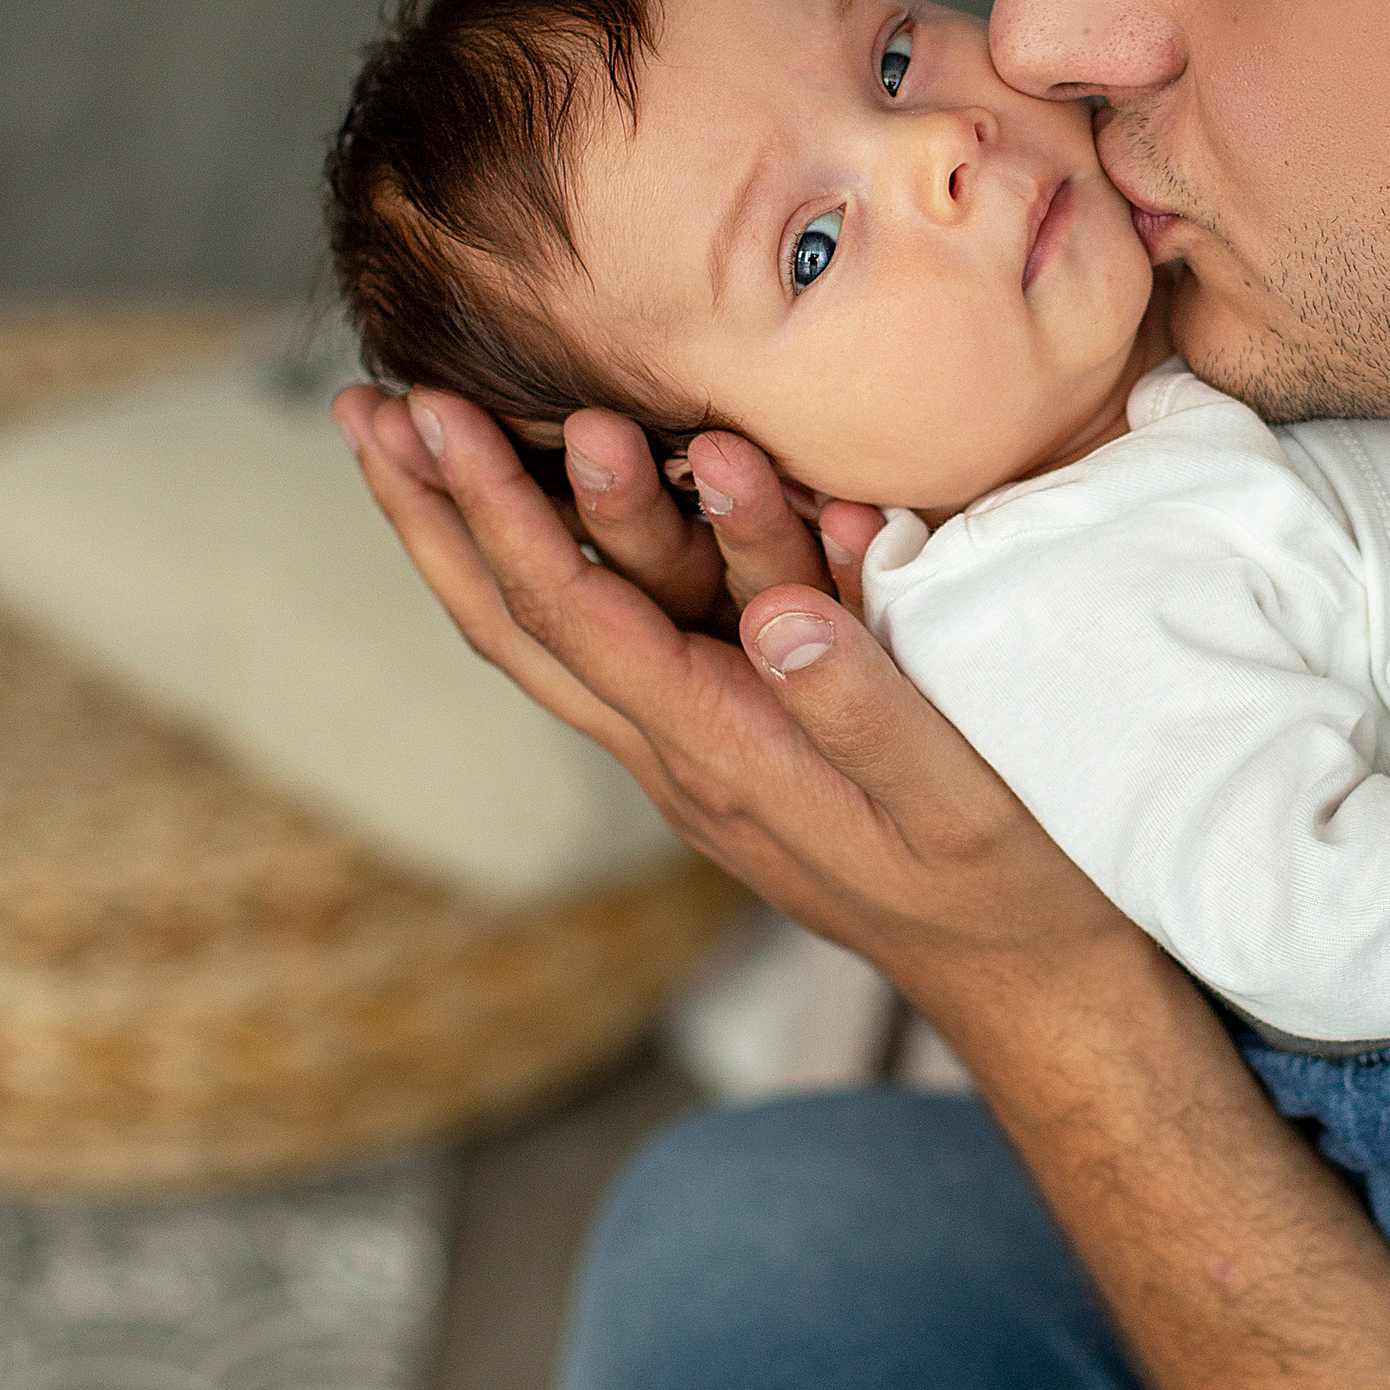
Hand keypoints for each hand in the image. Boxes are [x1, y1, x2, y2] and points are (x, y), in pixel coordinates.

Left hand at [330, 384, 1127, 1005]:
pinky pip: (599, 649)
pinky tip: (531, 523)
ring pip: (542, 641)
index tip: (434, 414)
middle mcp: (678, 755)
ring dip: (465, 540)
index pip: (575, 616)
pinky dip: (541, 570)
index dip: (496, 512)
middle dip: (434, 515)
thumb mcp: (958, 797)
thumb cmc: (1010, 883)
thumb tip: (773, 611)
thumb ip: (865, 706)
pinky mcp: (723, 748)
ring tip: (408, 445)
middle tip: (362, 409)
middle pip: (515, 627)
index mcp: (722, 751)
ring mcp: (691, 756)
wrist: (1026, 981)